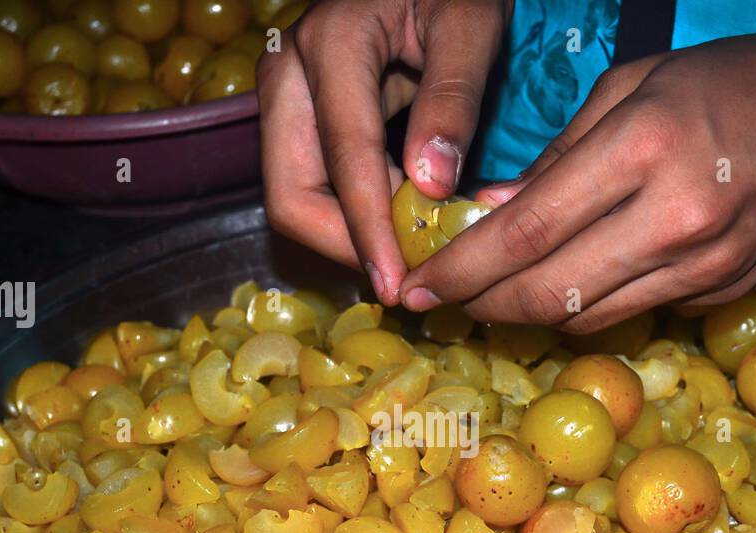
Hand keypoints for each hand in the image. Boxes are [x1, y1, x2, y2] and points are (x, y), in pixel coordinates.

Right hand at [256, 0, 509, 304]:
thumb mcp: (471, 24)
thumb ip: (452, 102)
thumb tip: (431, 188)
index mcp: (330, 46)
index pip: (344, 161)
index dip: (370, 231)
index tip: (399, 284)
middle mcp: (288, 75)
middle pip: (292, 195)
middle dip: (346, 247)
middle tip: (406, 280)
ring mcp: (285, 98)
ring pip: (295, 197)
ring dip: (350, 237)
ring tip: (413, 256)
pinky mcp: (297, 118)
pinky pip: (313, 185)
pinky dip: (355, 216)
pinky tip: (402, 228)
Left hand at [399, 0, 755, 332]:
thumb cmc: (741, 79)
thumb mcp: (637, 84)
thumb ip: (559, 157)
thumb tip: (492, 214)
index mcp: (644, 149)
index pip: (526, 234)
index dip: (461, 270)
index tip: (416, 288)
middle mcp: (674, 221)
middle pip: (548, 295)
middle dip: (479, 307)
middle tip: (438, 305)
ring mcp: (707, 268)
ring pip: (587, 319)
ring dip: (526, 318)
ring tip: (485, 302)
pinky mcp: (727, 294)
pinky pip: (634, 313)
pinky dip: (585, 311)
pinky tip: (559, 293)